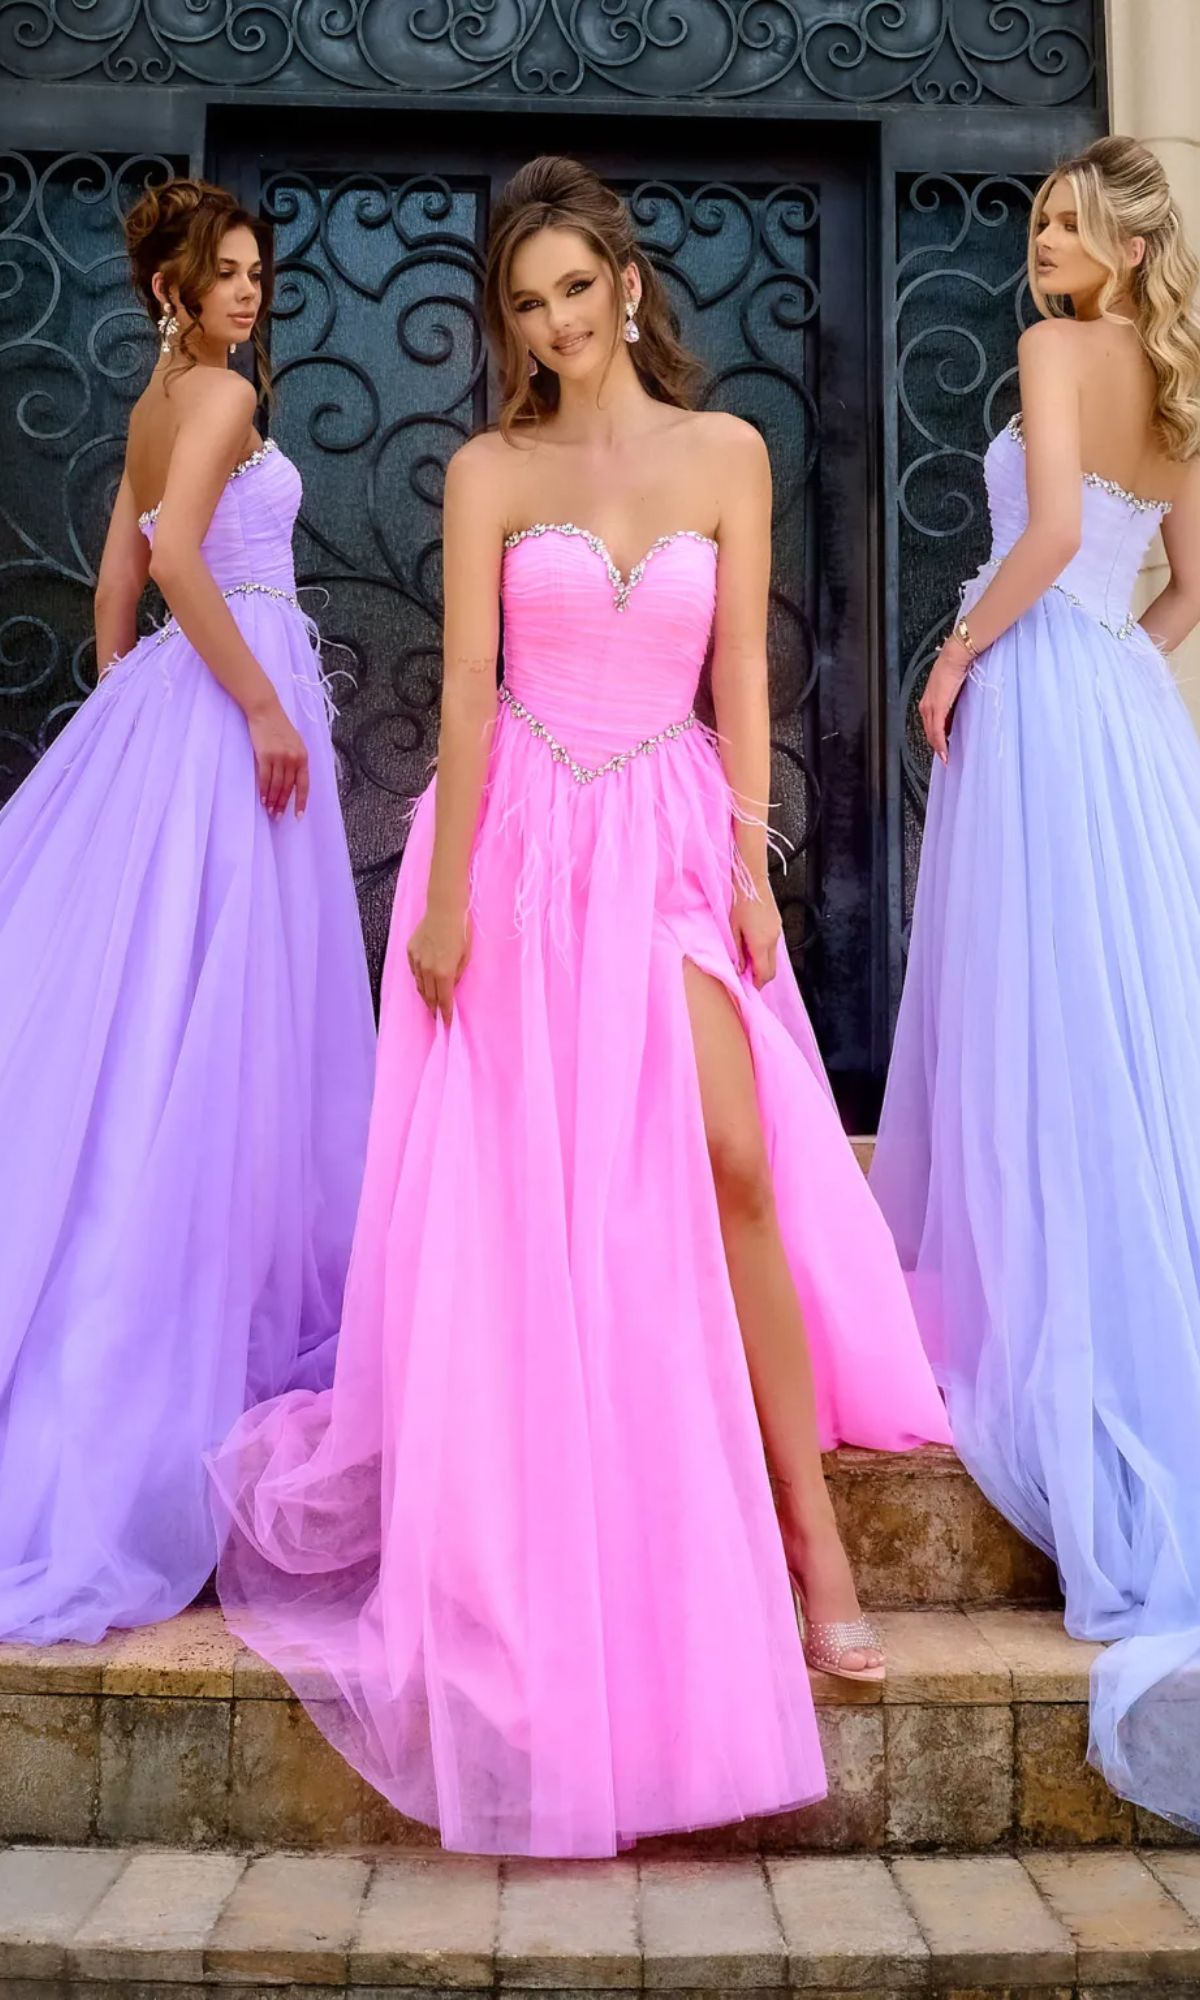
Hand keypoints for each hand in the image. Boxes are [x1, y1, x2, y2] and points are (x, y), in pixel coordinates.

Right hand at [247, 701, 308, 817]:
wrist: (266, 711)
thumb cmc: (279, 728)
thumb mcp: (295, 744)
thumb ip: (295, 761)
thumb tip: (292, 783)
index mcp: (303, 757)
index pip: (304, 785)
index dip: (300, 801)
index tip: (298, 816)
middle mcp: (293, 758)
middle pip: (288, 788)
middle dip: (283, 804)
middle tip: (277, 816)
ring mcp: (279, 757)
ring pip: (277, 785)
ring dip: (272, 800)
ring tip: (269, 811)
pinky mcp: (265, 755)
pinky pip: (265, 778)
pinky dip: (264, 790)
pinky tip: (263, 799)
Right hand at [407, 902, 471, 1025]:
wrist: (445, 909)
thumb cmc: (461, 931)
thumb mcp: (466, 956)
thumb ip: (457, 975)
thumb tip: (451, 986)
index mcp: (444, 972)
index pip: (443, 1000)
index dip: (445, 1014)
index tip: (446, 1024)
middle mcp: (427, 969)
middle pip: (429, 996)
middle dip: (433, 1007)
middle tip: (437, 1015)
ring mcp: (416, 960)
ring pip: (419, 985)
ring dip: (426, 994)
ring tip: (430, 1000)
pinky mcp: (410, 951)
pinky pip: (414, 971)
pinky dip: (420, 977)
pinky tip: (425, 978)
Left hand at [732, 879, 781, 988]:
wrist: (753, 882)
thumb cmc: (740, 903)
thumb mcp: (733, 930)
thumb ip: (737, 952)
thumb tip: (739, 969)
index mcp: (761, 943)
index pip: (763, 974)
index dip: (756, 984)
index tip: (747, 987)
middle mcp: (773, 941)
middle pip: (772, 970)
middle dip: (761, 978)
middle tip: (747, 979)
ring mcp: (778, 933)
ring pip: (774, 959)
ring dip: (763, 965)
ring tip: (747, 962)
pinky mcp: (778, 926)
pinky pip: (774, 947)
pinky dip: (766, 954)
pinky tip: (754, 948)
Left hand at [918, 638, 971, 765]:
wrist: (954, 658)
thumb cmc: (955, 670)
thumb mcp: (951, 690)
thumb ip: (950, 704)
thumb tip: (954, 716)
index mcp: (927, 701)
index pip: (930, 725)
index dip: (935, 739)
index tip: (942, 749)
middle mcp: (925, 706)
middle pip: (929, 732)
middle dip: (936, 746)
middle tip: (945, 757)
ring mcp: (930, 708)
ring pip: (932, 734)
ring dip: (939, 748)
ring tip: (946, 758)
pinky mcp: (937, 708)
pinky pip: (938, 731)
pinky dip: (941, 743)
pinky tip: (945, 752)